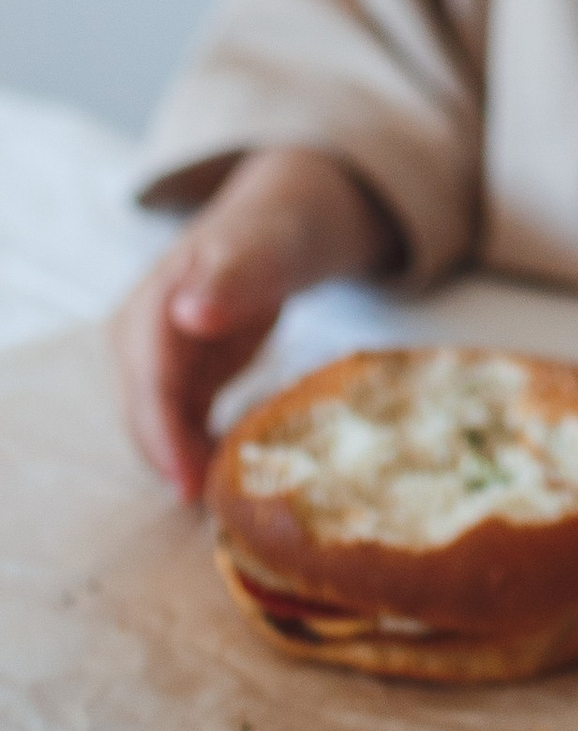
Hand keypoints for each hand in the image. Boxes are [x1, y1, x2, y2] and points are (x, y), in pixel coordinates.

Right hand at [112, 147, 393, 497]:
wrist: (283, 221)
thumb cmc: (275, 227)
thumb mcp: (265, 244)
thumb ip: (234, 276)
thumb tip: (190, 314)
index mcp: (153, 304)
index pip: (150, 382)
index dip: (165, 435)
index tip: (190, 483)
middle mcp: (142, 336)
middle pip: (147, 414)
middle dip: (173, 460)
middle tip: (215, 509)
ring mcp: (158, 359)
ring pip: (160, 427)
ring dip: (185, 463)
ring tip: (226, 501)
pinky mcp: (181, 377)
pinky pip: (182, 424)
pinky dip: (199, 450)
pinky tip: (230, 472)